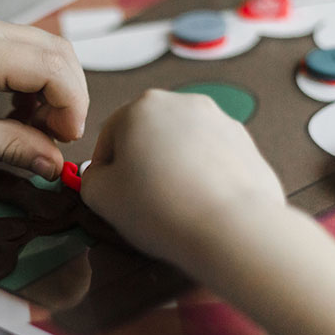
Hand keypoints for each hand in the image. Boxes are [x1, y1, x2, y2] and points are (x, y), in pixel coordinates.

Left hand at [0, 14, 88, 179]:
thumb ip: (14, 147)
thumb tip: (54, 164)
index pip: (53, 67)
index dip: (71, 105)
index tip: (65, 139)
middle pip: (58, 52)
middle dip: (68, 96)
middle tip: (57, 135)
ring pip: (45, 49)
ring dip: (53, 88)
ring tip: (37, 127)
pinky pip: (24, 51)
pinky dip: (34, 81)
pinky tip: (19, 111)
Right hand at [81, 89, 284, 268]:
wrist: (232, 229)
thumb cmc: (165, 209)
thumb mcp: (101, 197)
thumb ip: (90, 180)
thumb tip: (99, 178)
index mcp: (141, 107)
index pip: (109, 137)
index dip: (104, 170)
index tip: (108, 192)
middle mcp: (181, 104)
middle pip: (147, 136)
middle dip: (141, 164)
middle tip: (140, 200)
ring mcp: (218, 121)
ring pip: (181, 145)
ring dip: (172, 168)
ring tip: (173, 205)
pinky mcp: (244, 143)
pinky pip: (211, 158)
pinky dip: (203, 176)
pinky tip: (199, 203)